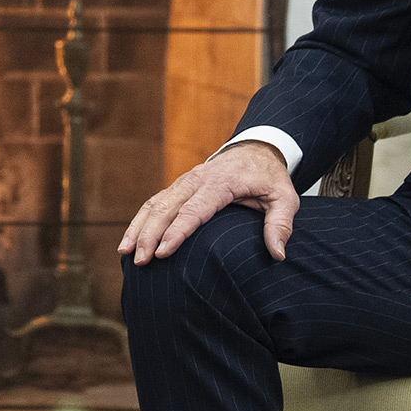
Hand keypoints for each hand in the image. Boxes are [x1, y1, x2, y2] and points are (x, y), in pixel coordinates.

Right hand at [121, 140, 299, 264]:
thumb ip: (280, 224)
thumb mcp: (285, 198)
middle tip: (140, 260)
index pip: (194, 210)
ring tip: (125, 253)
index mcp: (221, 182)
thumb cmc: (269, 178)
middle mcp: (196, 180)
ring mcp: (184, 182)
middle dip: (149, 234)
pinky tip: (130, 241)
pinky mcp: (178, 187)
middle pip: (167, 207)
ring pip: (154, 203)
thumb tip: (277, 254)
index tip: (163, 253)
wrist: (255, 150)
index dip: (177, 232)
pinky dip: (139, 221)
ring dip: (138, 228)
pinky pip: (154, 202)